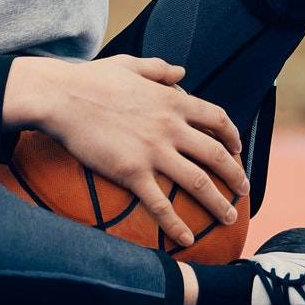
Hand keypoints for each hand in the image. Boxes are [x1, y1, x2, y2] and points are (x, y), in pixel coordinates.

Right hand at [4, 54, 246, 247]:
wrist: (61, 97)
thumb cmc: (91, 79)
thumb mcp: (130, 65)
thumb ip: (158, 68)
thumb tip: (181, 71)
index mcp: (172, 100)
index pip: (217, 119)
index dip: (232, 136)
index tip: (237, 149)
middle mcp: (170, 126)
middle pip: (216, 154)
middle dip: (235, 175)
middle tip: (243, 191)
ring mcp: (153, 151)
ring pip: (198, 182)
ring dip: (218, 203)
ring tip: (229, 217)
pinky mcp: (132, 172)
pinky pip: (161, 204)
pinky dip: (177, 224)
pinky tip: (187, 239)